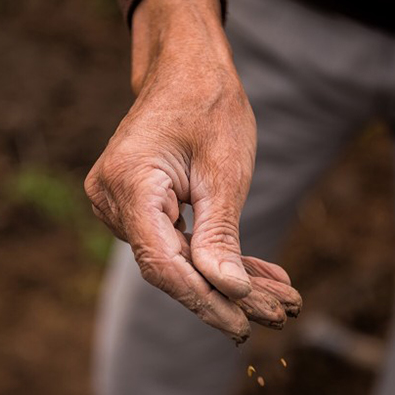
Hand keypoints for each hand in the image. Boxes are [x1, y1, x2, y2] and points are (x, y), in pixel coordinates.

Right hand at [84, 0, 300, 341]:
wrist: (185, 67)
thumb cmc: (208, 104)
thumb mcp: (224, 171)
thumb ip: (220, 235)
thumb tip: (227, 291)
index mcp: (129, 185)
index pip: (164, 264)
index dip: (205, 300)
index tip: (244, 326)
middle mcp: (111, 200)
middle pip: (172, 267)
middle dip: (229, 294)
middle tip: (282, 314)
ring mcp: (117, 205)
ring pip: (177, 260)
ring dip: (230, 279)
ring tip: (282, 298)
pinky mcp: (134, 208)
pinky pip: (175, 243)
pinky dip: (216, 256)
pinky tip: (260, 275)